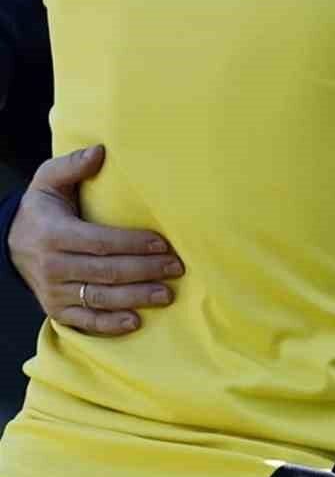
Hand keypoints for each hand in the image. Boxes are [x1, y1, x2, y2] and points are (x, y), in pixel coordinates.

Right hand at [8, 145, 183, 335]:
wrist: (10, 243)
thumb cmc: (41, 209)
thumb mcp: (48, 180)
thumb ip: (72, 165)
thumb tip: (100, 151)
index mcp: (54, 234)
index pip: (100, 242)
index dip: (133, 244)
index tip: (163, 244)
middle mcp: (53, 266)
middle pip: (106, 272)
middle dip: (145, 270)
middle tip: (177, 268)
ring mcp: (54, 292)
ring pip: (100, 298)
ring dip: (136, 297)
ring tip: (167, 294)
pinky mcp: (57, 310)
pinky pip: (86, 321)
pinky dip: (110, 325)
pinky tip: (136, 321)